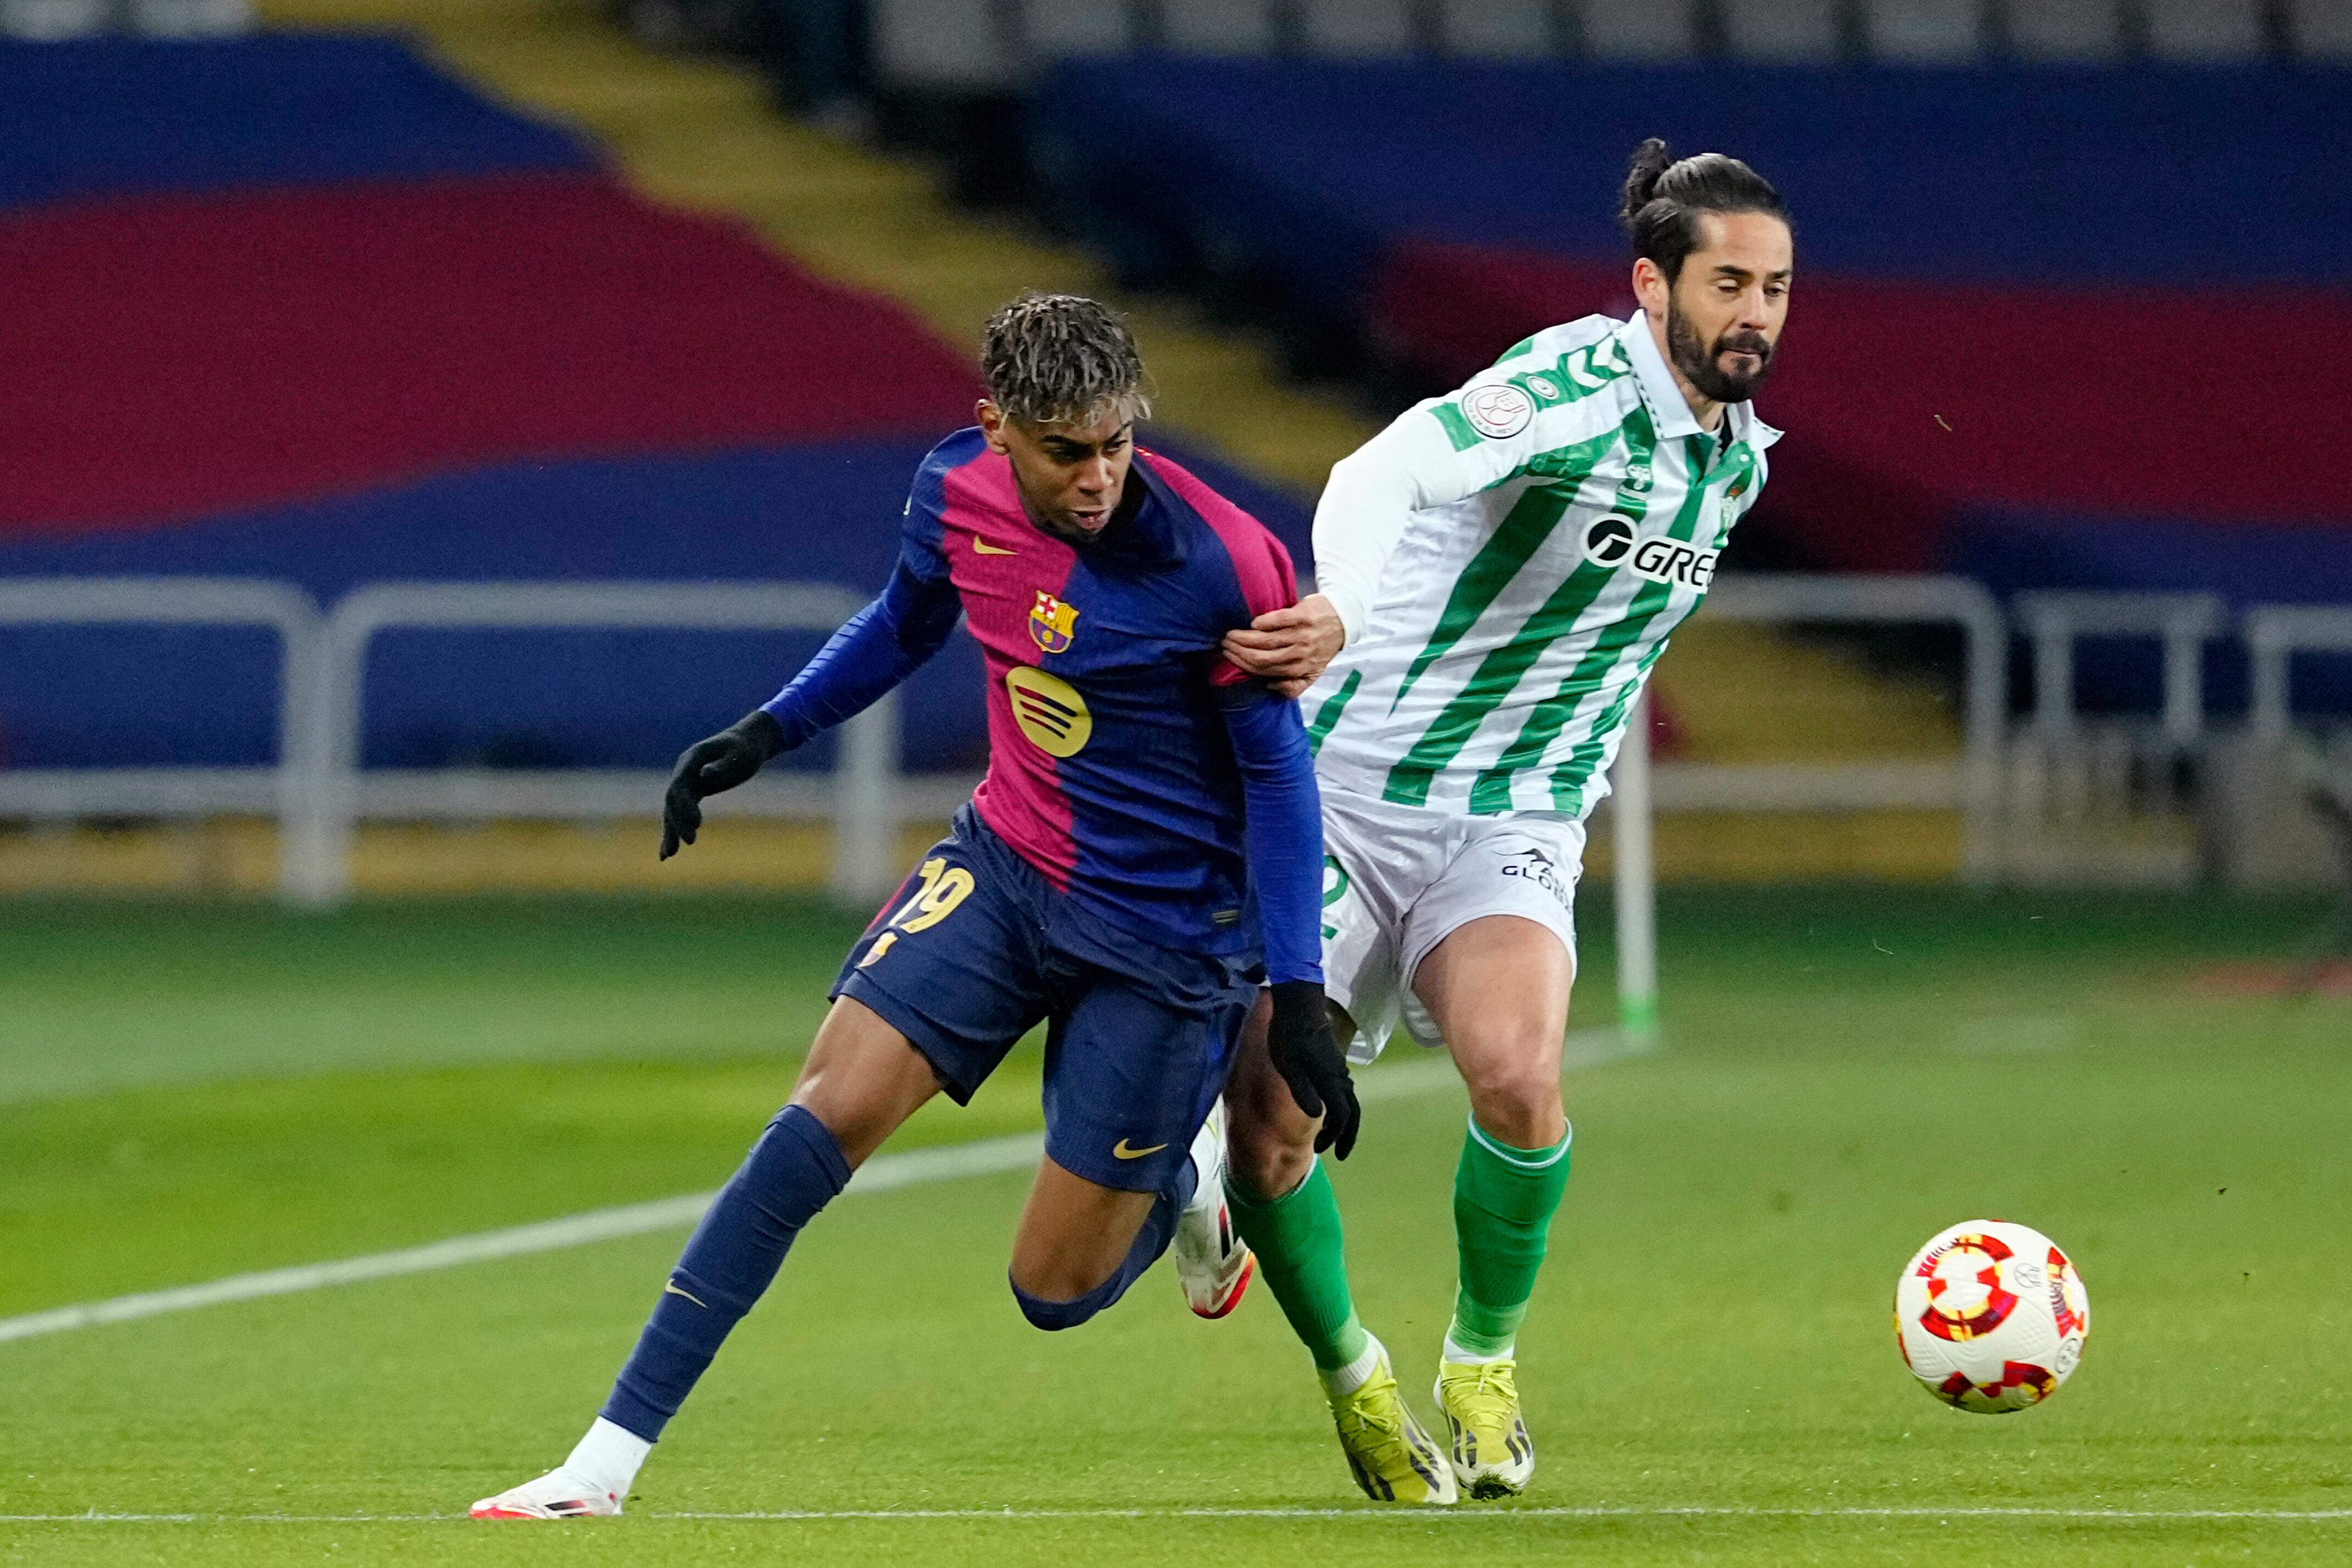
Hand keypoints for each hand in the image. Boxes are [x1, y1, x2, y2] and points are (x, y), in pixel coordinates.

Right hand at [660, 711, 785, 859]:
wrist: (749, 742)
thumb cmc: (746, 748)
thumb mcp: (739, 754)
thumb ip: (722, 765)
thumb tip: (704, 775)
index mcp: (692, 759)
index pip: (680, 785)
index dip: (684, 805)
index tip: (696, 823)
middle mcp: (684, 771)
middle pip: (673, 800)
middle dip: (678, 822)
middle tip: (690, 842)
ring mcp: (687, 781)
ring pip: (672, 809)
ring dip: (670, 831)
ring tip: (668, 855)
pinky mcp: (694, 791)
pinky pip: (680, 812)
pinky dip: (675, 829)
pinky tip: (669, 851)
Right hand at [1222, 594, 1344, 700]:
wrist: (1343, 619)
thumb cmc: (1323, 645)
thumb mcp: (1314, 672)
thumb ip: (1295, 685)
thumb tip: (1270, 686)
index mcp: (1300, 669)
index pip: (1264, 671)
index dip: (1243, 665)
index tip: (1229, 657)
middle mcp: (1299, 654)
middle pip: (1261, 657)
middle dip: (1238, 651)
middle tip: (1224, 644)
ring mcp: (1301, 634)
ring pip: (1265, 640)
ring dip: (1244, 637)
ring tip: (1231, 634)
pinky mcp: (1302, 616)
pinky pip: (1277, 620)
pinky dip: (1262, 623)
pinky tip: (1253, 624)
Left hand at [1265, 979, 1360, 1159]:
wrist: (1299, 1005)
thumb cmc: (1289, 1036)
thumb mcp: (1288, 1066)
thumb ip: (1302, 1091)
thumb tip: (1319, 1116)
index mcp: (1329, 1081)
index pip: (1342, 1116)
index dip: (1336, 1137)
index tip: (1325, 1151)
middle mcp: (1339, 1077)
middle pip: (1353, 1112)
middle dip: (1347, 1135)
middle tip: (1338, 1153)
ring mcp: (1339, 1068)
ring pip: (1350, 1101)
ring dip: (1344, 1122)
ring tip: (1331, 1136)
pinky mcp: (1334, 1061)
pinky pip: (1344, 1090)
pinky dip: (1341, 1106)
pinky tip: (1328, 1109)